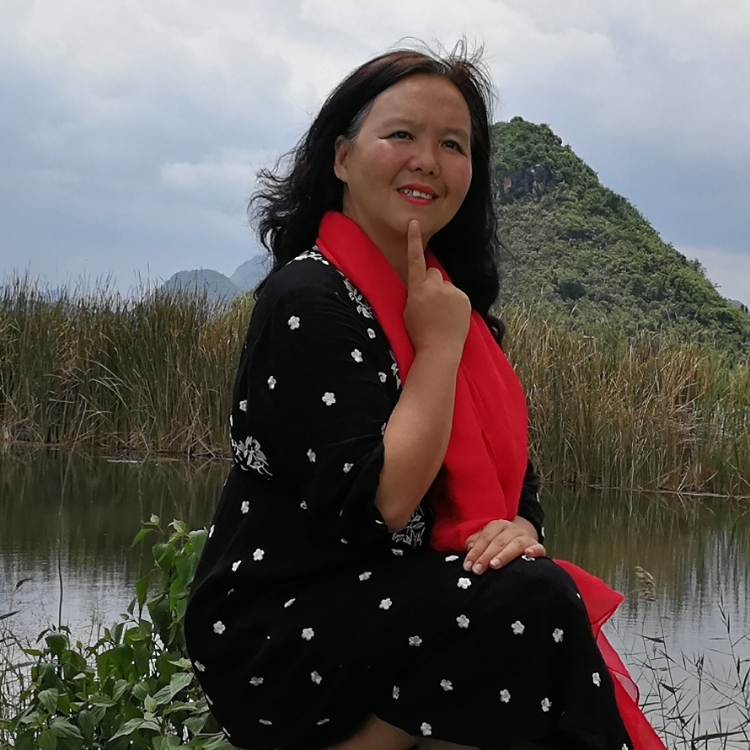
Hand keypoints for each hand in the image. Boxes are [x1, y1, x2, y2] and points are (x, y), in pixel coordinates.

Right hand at [403, 220, 470, 355]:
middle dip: (431, 283)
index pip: (415, 259)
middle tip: (430, 304)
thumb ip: (416, 292)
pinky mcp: (464, 298)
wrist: (440, 349)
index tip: (414, 223)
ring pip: (445, 285)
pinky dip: (455, 303)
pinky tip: (451, 317)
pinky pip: (457, 294)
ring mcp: (452, 292)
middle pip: (432, 272)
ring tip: (441, 315)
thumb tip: (423, 284)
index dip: (414, 240)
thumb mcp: (409, 310)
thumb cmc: (419, 333)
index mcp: (418, 289)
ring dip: (444, 294)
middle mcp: (435, 287)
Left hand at [463, 519, 545, 574]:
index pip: (485, 537)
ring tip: (494, 565)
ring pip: (516, 544)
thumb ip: (475, 544)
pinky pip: (538, 547)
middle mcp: (512, 529)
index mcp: (498, 525)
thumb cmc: (498, 544)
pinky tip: (528, 554)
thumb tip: (469, 548)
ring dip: (504, 555)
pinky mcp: (538, 547)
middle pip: (498, 541)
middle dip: (486, 556)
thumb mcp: (485, 541)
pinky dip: (534, 550)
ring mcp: (526, 537)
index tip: (468, 566)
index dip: (475, 551)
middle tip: (477, 570)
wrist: (521, 541)